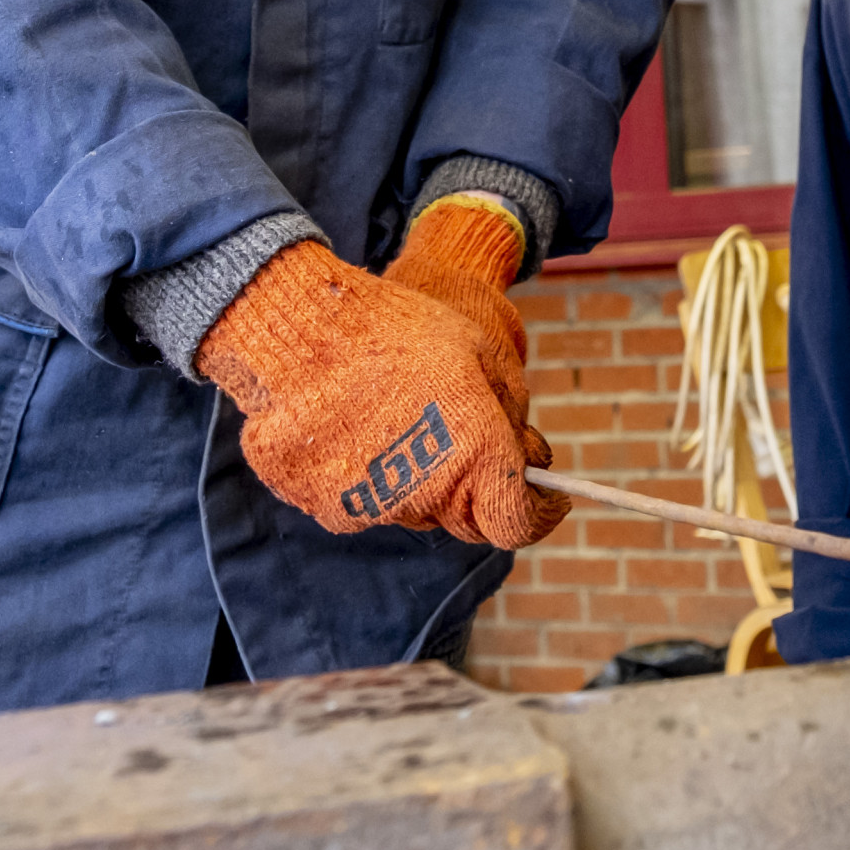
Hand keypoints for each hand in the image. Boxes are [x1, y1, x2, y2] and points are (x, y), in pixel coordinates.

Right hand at [198, 237, 566, 548]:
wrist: (304, 326)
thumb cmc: (399, 328)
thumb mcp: (480, 352)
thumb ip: (510, 415)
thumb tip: (527, 457)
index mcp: (473, 457)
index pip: (517, 523)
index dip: (538, 511)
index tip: (545, 494)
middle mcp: (426, 495)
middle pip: (465, 517)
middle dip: (478, 487)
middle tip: (468, 437)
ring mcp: (371, 505)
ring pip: (413, 506)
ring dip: (420, 475)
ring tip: (400, 412)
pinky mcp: (325, 504)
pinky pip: (361, 499)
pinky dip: (368, 473)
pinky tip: (358, 423)